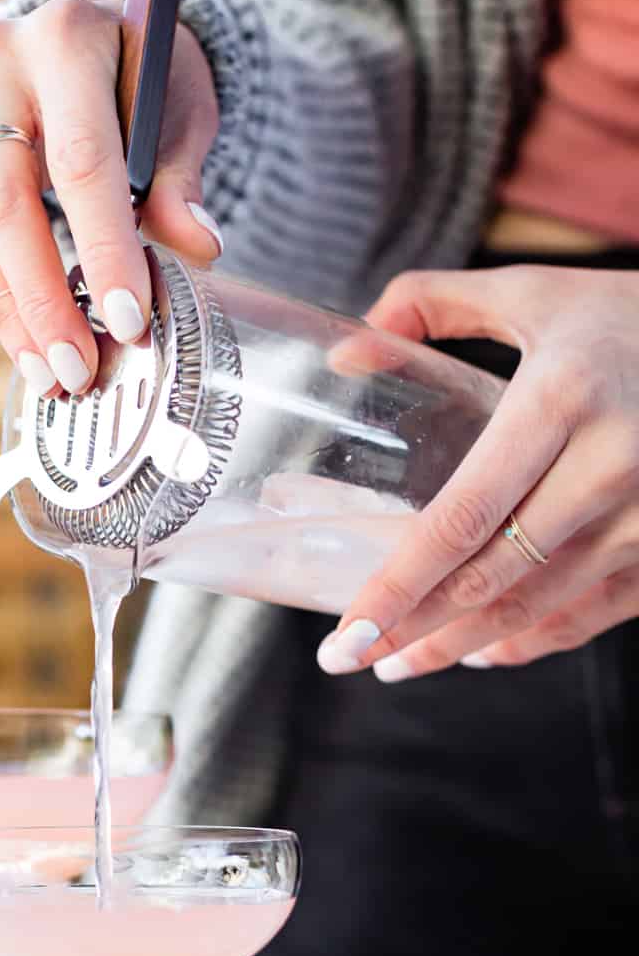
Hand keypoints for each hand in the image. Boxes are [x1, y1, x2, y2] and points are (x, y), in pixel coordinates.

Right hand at [0, 0, 223, 394]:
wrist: (86, 37)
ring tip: (44, 366)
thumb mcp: (178, 110)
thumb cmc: (139, 79)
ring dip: (1, 304)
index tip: (128, 320)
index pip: (82, 162)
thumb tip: (199, 247)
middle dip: (42, 297)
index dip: (104, 249)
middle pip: (5, 199)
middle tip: (75, 367)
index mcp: (66, 40)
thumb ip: (178, 177)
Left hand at [315, 264, 638, 678]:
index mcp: (561, 400)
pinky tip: (479, 652)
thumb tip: (345, 351)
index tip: (349, 629)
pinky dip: (528, 642)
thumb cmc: (627, 318)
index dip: (398, 583)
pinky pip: (588, 617)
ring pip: (534, 609)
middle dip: (411, 629)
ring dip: (458, 647)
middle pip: (488, 577)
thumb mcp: (533, 293)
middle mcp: (609, 466)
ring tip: (397, 662)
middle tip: (348, 655)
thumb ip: (432, 304)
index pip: (462, 516)